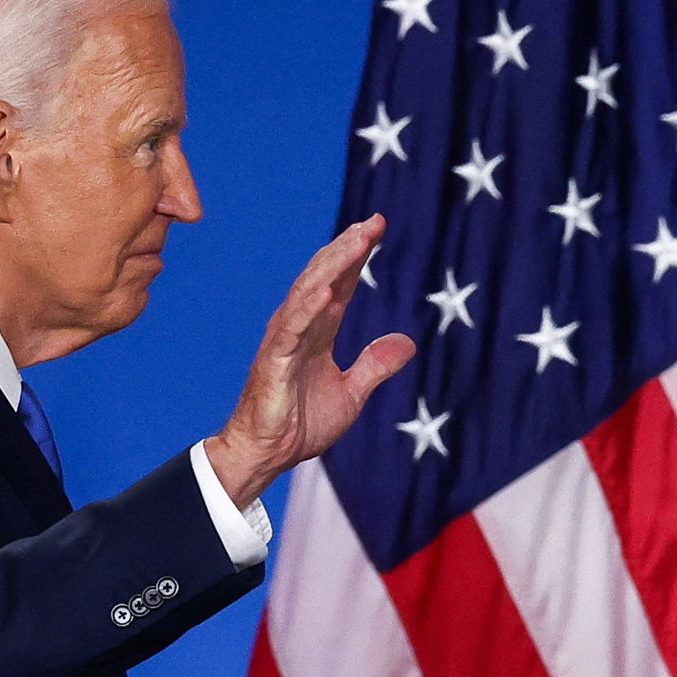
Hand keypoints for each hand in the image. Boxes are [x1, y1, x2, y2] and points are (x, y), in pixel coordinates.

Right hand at [206, 214, 415, 508]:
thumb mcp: (352, 393)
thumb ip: (375, 365)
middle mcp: (300, 327)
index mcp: (318, 331)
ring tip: (356, 241)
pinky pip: (291, 328)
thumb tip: (407, 342)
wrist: (269, 454)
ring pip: (308, 292)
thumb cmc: (300, 424)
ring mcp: (284, 340)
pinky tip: (325, 289)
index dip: (358, 256)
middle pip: (325, 277)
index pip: (340, 284)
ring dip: (332, 265)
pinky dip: (307, 307)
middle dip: (348, 248)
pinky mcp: (273, 360)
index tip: (378, 228)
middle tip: (373, 222)